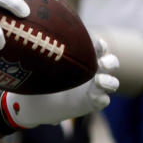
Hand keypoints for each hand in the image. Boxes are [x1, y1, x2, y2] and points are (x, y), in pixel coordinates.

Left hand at [0, 38, 118, 128]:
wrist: (31, 104)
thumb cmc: (35, 79)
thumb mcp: (37, 65)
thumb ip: (40, 55)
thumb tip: (33, 38)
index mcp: (80, 60)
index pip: (97, 49)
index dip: (101, 46)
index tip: (98, 44)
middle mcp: (89, 72)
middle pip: (111, 63)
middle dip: (111, 62)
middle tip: (102, 63)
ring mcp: (92, 89)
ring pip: (112, 83)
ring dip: (109, 81)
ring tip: (99, 81)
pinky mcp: (89, 104)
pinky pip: (102, 101)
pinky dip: (101, 98)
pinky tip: (95, 97)